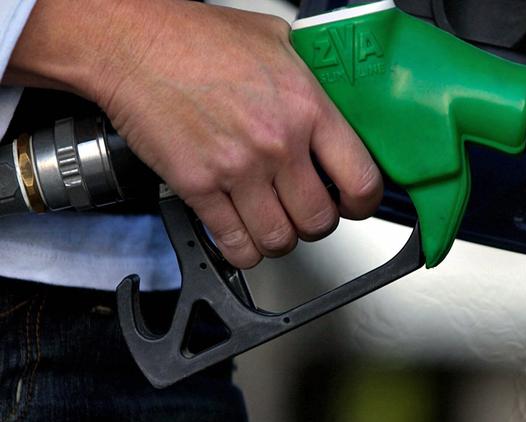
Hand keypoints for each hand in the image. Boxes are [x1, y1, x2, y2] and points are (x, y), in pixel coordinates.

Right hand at [5, 0, 382, 267]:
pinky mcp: (199, 188)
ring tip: (273, 223)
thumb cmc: (197, 38)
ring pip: (280, 240)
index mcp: (306, 107)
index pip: (360, 180)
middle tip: (306, 211)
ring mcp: (237, 171)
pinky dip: (244, 250)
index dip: (363, 203)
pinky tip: (243, 236)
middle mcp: (277, 145)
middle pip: (320, 221)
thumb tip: (335, 101)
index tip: (354, 204)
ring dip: (280, 239)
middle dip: (316, 224)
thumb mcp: (276, 39)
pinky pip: (235, 244)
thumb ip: (312, 76)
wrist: (133, 45)